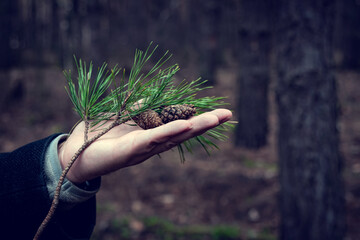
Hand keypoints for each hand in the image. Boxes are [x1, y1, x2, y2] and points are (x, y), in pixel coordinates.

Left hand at [58, 109, 231, 182]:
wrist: (75, 153)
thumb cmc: (100, 135)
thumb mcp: (123, 115)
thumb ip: (141, 106)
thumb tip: (156, 96)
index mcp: (151, 135)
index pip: (179, 125)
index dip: (198, 118)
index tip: (217, 111)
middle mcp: (152, 144)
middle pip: (183, 132)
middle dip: (205, 124)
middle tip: (228, 114)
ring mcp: (143, 149)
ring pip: (173, 137)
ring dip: (194, 128)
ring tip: (214, 119)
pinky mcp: (129, 152)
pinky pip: (152, 140)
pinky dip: (169, 132)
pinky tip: (185, 126)